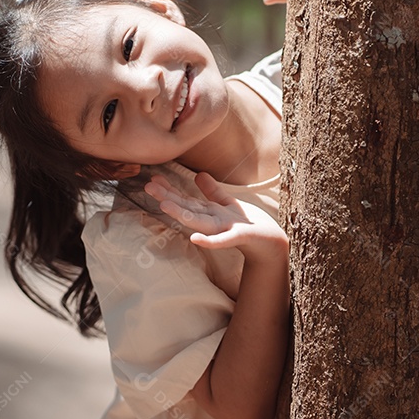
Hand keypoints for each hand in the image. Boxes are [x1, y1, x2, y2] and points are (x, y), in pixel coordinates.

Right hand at [144, 172, 287, 256]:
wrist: (270, 243)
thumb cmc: (248, 224)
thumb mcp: (228, 204)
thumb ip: (212, 191)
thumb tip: (198, 175)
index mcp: (209, 212)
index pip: (186, 199)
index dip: (170, 189)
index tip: (153, 178)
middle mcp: (212, 222)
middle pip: (187, 208)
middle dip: (167, 197)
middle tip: (148, 186)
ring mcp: (223, 231)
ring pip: (199, 221)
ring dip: (181, 214)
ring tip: (163, 205)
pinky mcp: (239, 238)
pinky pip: (222, 241)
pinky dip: (209, 241)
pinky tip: (195, 239)